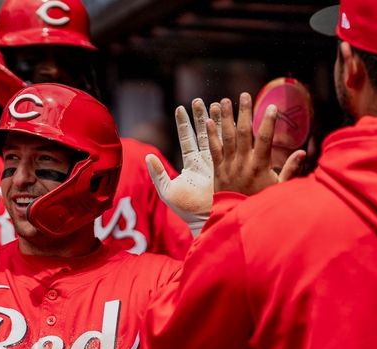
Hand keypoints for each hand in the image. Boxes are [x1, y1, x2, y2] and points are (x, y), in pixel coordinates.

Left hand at [146, 98, 219, 235]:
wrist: (204, 220)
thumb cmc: (186, 209)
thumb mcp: (167, 190)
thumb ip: (157, 174)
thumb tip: (149, 156)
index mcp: (192, 165)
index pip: (187, 139)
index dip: (184, 124)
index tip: (180, 108)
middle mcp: (206, 162)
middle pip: (203, 134)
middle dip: (200, 116)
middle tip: (198, 100)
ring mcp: (218, 163)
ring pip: (216, 136)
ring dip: (215, 120)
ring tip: (215, 102)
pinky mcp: (228, 166)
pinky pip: (226, 146)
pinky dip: (225, 132)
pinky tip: (226, 118)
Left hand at [207, 93, 304, 195]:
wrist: (238, 216)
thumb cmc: (261, 202)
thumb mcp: (279, 188)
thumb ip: (290, 170)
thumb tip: (302, 152)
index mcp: (260, 165)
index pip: (265, 139)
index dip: (268, 122)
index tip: (271, 106)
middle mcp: (243, 162)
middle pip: (243, 133)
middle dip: (244, 112)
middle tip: (244, 95)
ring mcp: (229, 165)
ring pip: (226, 137)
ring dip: (225, 118)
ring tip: (224, 101)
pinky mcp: (218, 170)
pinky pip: (213, 149)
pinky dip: (211, 135)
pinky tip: (208, 121)